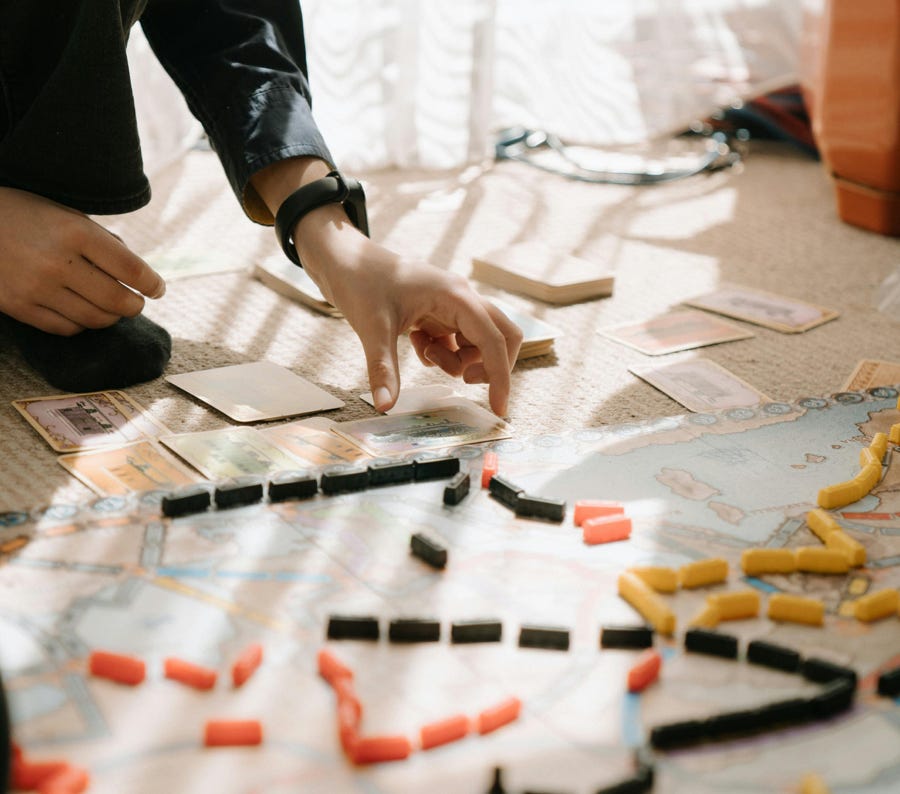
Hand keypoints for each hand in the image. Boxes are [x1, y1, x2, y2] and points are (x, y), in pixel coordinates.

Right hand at [0, 188, 165, 334]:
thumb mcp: (68, 216)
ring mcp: (36, 287)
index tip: (158, 289)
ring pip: (95, 319)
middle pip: (118, 301)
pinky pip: (67, 329)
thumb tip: (141, 276)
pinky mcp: (18, 307)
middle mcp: (57, 262)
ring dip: (111, 317)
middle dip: (135, 305)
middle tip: (136, 302)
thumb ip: (104, 243)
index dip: (152, 284)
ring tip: (111, 307)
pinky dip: (83, 324)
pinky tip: (82, 311)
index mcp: (75, 232)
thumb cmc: (28, 217)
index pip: (131, 269)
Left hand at [248, 156, 521, 415]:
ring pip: (478, 342)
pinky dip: (443, 353)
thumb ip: (383, 369)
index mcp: (455, 295)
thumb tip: (385, 406)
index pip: (493, 340)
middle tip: (461, 379)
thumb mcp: (371, 328)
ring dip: (458, 360)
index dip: (500, 376)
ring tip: (424, 353)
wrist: (344, 259)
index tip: (498, 409)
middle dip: (488, 366)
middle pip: (501, 336)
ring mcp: (452, 305)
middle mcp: (462, 298)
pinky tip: (416, 344)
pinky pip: (457, 341)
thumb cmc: (360, 282)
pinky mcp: (440, 312)